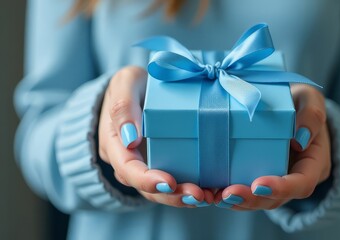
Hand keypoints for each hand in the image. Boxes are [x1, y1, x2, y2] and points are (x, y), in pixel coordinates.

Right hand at [98, 66, 213, 206]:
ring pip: (161, 191)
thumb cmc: (132, 84)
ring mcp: (148, 165)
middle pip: (146, 188)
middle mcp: (129, 161)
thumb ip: (123, 106)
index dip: (145, 180)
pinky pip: (175, 183)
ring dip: (184, 197)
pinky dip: (192, 189)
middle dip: (171, 195)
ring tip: (208, 197)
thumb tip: (130, 139)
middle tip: (197, 195)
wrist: (140, 88)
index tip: (168, 183)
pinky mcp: (165, 164)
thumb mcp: (125, 83)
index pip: (126, 168)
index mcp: (115, 143)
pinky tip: (212, 191)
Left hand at [214, 84, 330, 209]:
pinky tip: (211, 192)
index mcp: (313, 163)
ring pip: (258, 200)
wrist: (287, 103)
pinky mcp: (256, 175)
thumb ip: (311, 114)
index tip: (259, 184)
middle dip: (251, 199)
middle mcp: (294, 178)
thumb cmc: (300, 101)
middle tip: (229, 194)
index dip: (282, 188)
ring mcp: (275, 179)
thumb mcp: (310, 99)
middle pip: (276, 199)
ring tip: (216, 196)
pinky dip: (227, 193)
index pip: (302, 184)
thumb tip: (300, 137)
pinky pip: (244, 191)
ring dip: (236, 201)